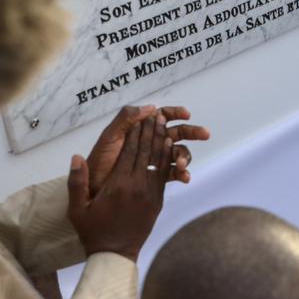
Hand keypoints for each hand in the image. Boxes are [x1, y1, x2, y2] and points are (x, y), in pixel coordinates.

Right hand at [69, 113, 170, 259]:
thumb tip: (76, 156)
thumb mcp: (77, 209)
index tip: (138, 116)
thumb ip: (76, 182)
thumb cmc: (93, 232)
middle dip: (151, 130)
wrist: (115, 256)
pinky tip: (168, 147)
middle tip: (155, 113)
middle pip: (147, 151)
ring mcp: (150, 193)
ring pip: (159, 160)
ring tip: (164, 124)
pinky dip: (166, 158)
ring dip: (161, 140)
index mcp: (118, 185)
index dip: (135, 131)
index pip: (129, 151)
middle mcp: (137, 186)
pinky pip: (164, 174)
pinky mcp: (157, 201)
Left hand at [87, 105, 209, 192]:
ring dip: (185, 156)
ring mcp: (155, 160)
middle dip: (193, 132)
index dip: (176, 113)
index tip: (186, 114)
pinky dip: (182, 174)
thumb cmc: (99, 162)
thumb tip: (151, 108)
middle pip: (177, 133)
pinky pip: (174, 173)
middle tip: (205, 134)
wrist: (93, 191)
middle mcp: (150, 143)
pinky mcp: (156, 177)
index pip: (163, 115)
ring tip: (183, 165)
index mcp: (141, 129)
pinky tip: (185, 177)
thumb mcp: (110, 136)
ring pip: (178, 152)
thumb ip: (127, 119)